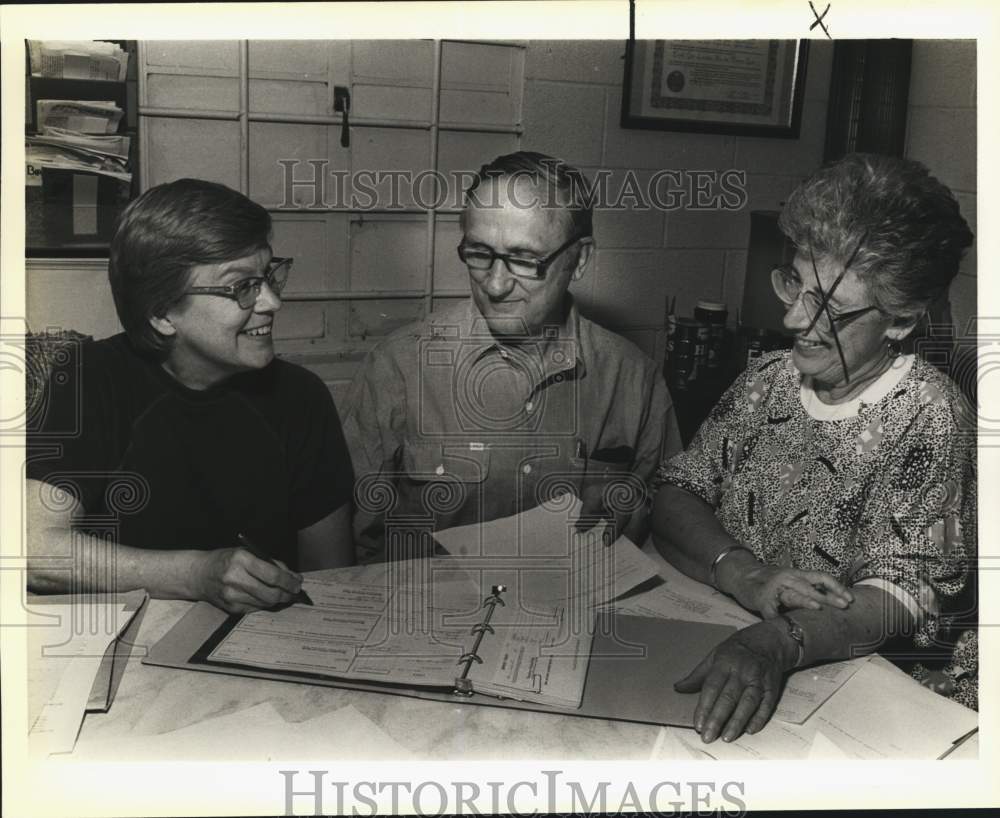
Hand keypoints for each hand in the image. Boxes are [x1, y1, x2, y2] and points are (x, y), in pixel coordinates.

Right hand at [191, 547, 303, 613]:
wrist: (198, 574)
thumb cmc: (226, 560)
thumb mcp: (247, 552)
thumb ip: (270, 563)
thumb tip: (293, 577)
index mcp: (241, 560)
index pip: (273, 575)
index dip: (289, 581)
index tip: (298, 583)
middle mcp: (235, 578)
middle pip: (271, 594)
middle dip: (287, 594)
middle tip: (294, 592)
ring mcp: (232, 596)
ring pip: (265, 603)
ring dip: (278, 600)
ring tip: (284, 594)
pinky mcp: (231, 608)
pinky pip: (256, 608)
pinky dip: (265, 603)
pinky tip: (267, 597)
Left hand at [674, 621, 796, 742]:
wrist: (769, 640)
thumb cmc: (737, 649)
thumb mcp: (714, 655)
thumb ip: (697, 675)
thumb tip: (679, 688)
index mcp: (724, 663)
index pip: (712, 687)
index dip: (704, 707)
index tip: (697, 724)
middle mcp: (742, 672)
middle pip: (728, 698)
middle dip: (717, 719)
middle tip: (708, 736)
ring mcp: (758, 680)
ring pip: (748, 703)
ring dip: (737, 722)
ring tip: (726, 737)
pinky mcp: (772, 687)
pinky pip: (766, 705)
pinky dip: (759, 718)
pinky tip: (750, 730)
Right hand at [720, 558, 853, 618]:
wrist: (741, 574)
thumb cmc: (770, 580)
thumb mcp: (790, 579)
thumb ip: (806, 587)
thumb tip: (831, 600)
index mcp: (798, 574)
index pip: (822, 577)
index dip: (837, 587)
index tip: (850, 598)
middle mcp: (788, 578)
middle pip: (811, 587)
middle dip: (828, 597)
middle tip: (843, 606)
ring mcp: (774, 588)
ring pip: (792, 594)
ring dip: (804, 601)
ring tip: (816, 608)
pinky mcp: (761, 599)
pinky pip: (771, 611)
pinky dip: (777, 619)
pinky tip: (783, 626)